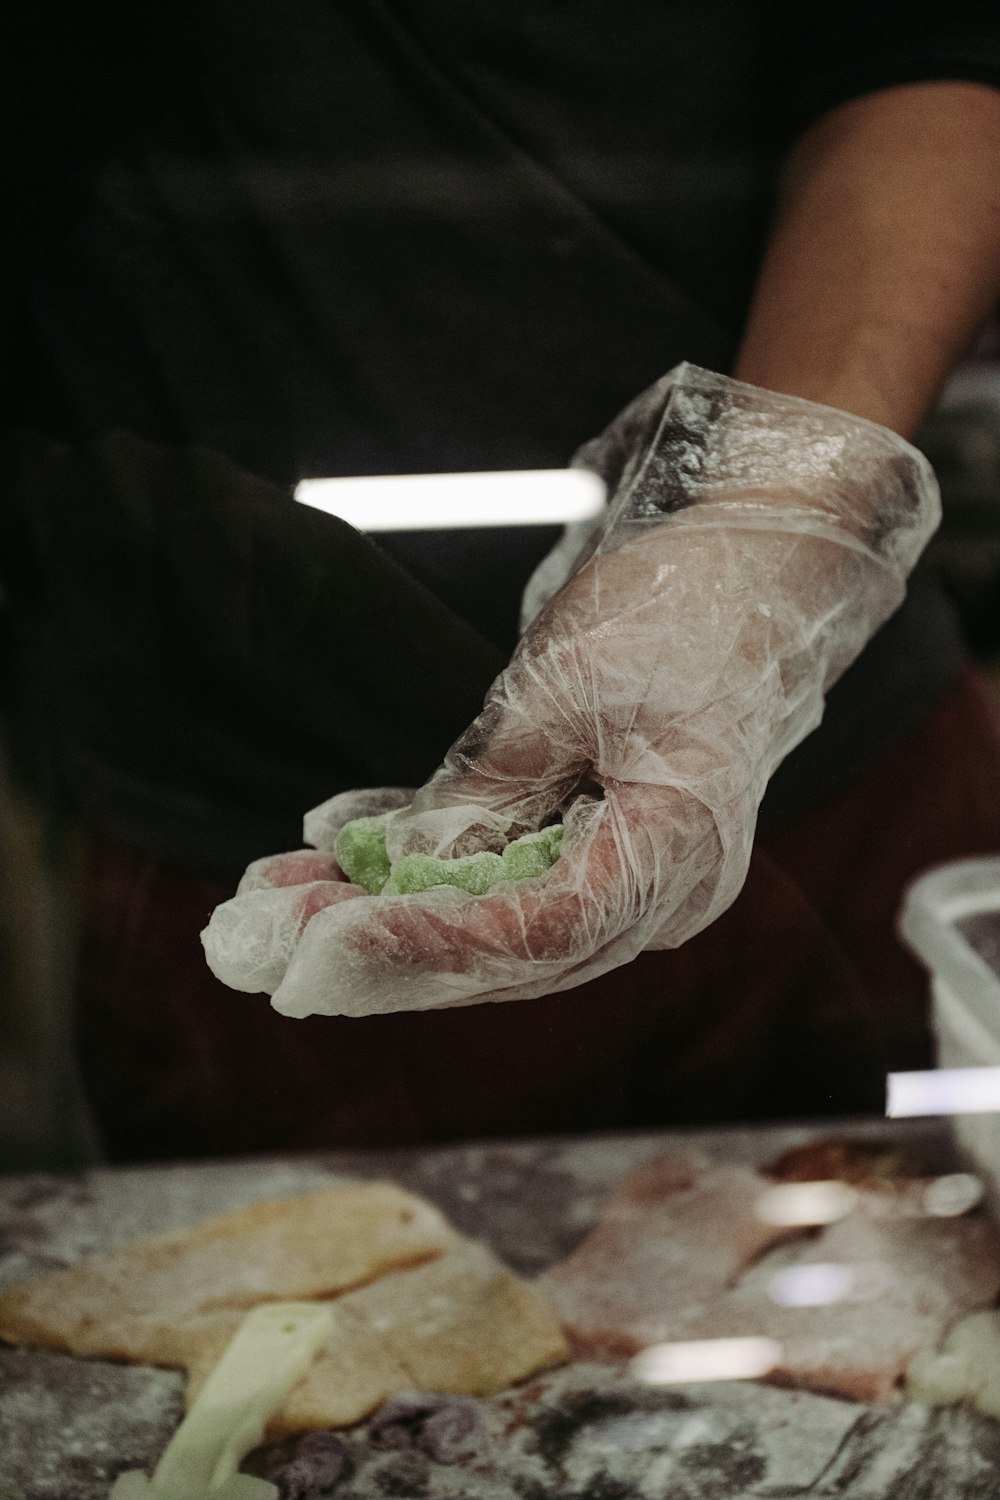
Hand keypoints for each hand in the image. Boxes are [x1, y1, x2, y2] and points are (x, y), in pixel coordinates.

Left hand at [203, 365, 938, 1016]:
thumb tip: (402, 864)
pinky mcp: (601, 845)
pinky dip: (422, 877)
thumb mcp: (572, 683)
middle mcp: (662, 889)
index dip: (430, 942)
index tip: (327, 939)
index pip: (542, 930)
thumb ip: (492, 785)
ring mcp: (634, 873)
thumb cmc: (685, 608)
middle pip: (512, 953)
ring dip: (388, 917)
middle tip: (269, 946)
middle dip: (386, 949)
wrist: (760, 566)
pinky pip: (506, 882)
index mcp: (677, 847)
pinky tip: (336, 863)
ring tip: (277, 904)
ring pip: (499, 927)